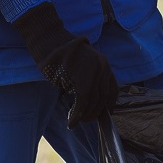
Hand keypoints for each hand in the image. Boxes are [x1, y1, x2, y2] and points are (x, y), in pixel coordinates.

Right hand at [12, 2, 119, 125]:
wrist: (49, 42)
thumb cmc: (62, 55)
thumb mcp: (82, 65)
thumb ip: (89, 80)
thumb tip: (91, 104)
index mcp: (104, 64)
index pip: (113, 89)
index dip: (109, 105)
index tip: (104, 114)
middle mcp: (102, 67)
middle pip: (103, 98)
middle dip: (94, 113)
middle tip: (85, 120)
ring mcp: (93, 73)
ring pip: (93, 102)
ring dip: (85, 115)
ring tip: (76, 120)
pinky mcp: (82, 78)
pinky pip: (83, 102)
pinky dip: (77, 114)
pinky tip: (71, 120)